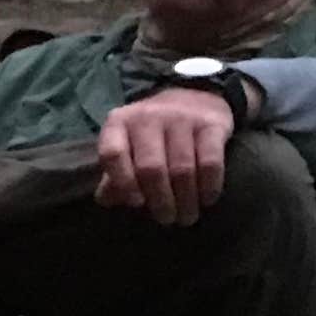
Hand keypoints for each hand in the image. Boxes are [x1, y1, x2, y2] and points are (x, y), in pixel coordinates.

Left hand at [96, 87, 234, 225]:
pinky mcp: (211, 124)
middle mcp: (148, 117)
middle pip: (151, 167)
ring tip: (186, 217)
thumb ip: (115, 173)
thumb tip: (105, 200)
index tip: (136, 203)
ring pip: (182, 169)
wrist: (194, 95)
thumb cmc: (153, 133)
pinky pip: (210, 163)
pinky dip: (209, 186)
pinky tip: (207, 200)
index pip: (112, 153)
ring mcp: (181, 118)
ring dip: (185, 200)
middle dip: (160, 200)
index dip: (122, 182)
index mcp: (119, 123)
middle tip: (167, 220)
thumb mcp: (128, 145)